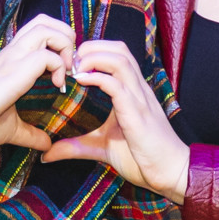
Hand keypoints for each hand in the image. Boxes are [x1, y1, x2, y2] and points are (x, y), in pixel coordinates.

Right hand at [0, 15, 72, 153]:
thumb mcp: (12, 128)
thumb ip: (31, 133)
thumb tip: (47, 145)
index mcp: (12, 60)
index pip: (39, 29)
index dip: (59, 42)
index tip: (66, 72)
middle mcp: (12, 53)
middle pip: (44, 20)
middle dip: (66, 36)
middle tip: (70, 64)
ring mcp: (11, 60)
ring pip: (45, 28)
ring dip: (63, 46)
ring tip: (66, 71)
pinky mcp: (13, 74)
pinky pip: (44, 56)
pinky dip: (58, 67)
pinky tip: (57, 86)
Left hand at [48, 37, 190, 201]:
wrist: (171, 173)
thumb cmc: (141, 158)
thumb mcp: (101, 148)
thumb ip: (76, 147)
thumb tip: (47, 154)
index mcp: (131, 92)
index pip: (116, 54)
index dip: (93, 50)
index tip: (70, 64)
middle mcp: (137, 89)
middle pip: (119, 48)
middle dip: (91, 47)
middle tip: (70, 63)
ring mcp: (139, 99)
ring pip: (120, 59)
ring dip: (94, 57)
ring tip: (75, 69)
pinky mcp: (137, 114)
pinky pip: (118, 85)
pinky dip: (98, 78)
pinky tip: (82, 81)